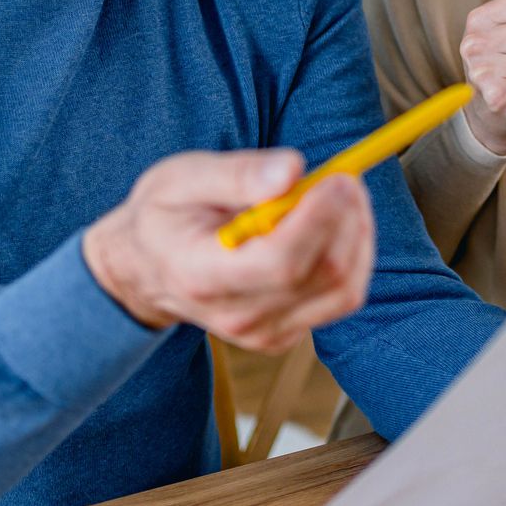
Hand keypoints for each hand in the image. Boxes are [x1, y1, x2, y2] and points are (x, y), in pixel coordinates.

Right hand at [81, 150, 373, 353]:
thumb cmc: (166, 215)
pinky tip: (333, 224)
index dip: (319, 219)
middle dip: (347, 220)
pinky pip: (340, 299)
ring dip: (358, 236)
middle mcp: (237, 316)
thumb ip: (238, 173)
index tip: (338, 178)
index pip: (279, 262)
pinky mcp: (285, 335)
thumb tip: (293, 170)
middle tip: (345, 176)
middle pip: (321, 276)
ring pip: (342, 291)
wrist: (148, 268)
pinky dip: (352, 256)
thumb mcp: (182, 178)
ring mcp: (264, 333)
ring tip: (341, 195)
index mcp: (203, 276)